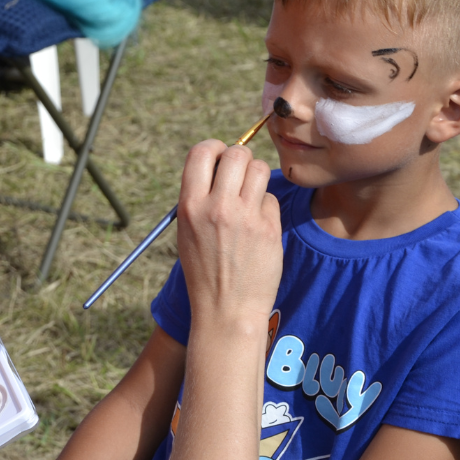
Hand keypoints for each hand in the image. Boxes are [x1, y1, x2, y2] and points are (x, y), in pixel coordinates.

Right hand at [175, 140, 282, 342]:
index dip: (213, 148)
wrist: (226, 311)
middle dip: (240, 159)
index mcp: (190, 206)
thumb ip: (200, 198)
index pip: (201, 151)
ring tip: (250, 196)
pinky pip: (272, 199)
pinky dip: (266, 207)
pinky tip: (258, 226)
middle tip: (239, 176)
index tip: (219, 158)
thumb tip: (220, 164)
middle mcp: (217, 207)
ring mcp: (246, 218)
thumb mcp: (187, 232)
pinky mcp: (269, 229)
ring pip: (260, 169)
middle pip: (236, 153)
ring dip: (256, 177)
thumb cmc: (204, 271)